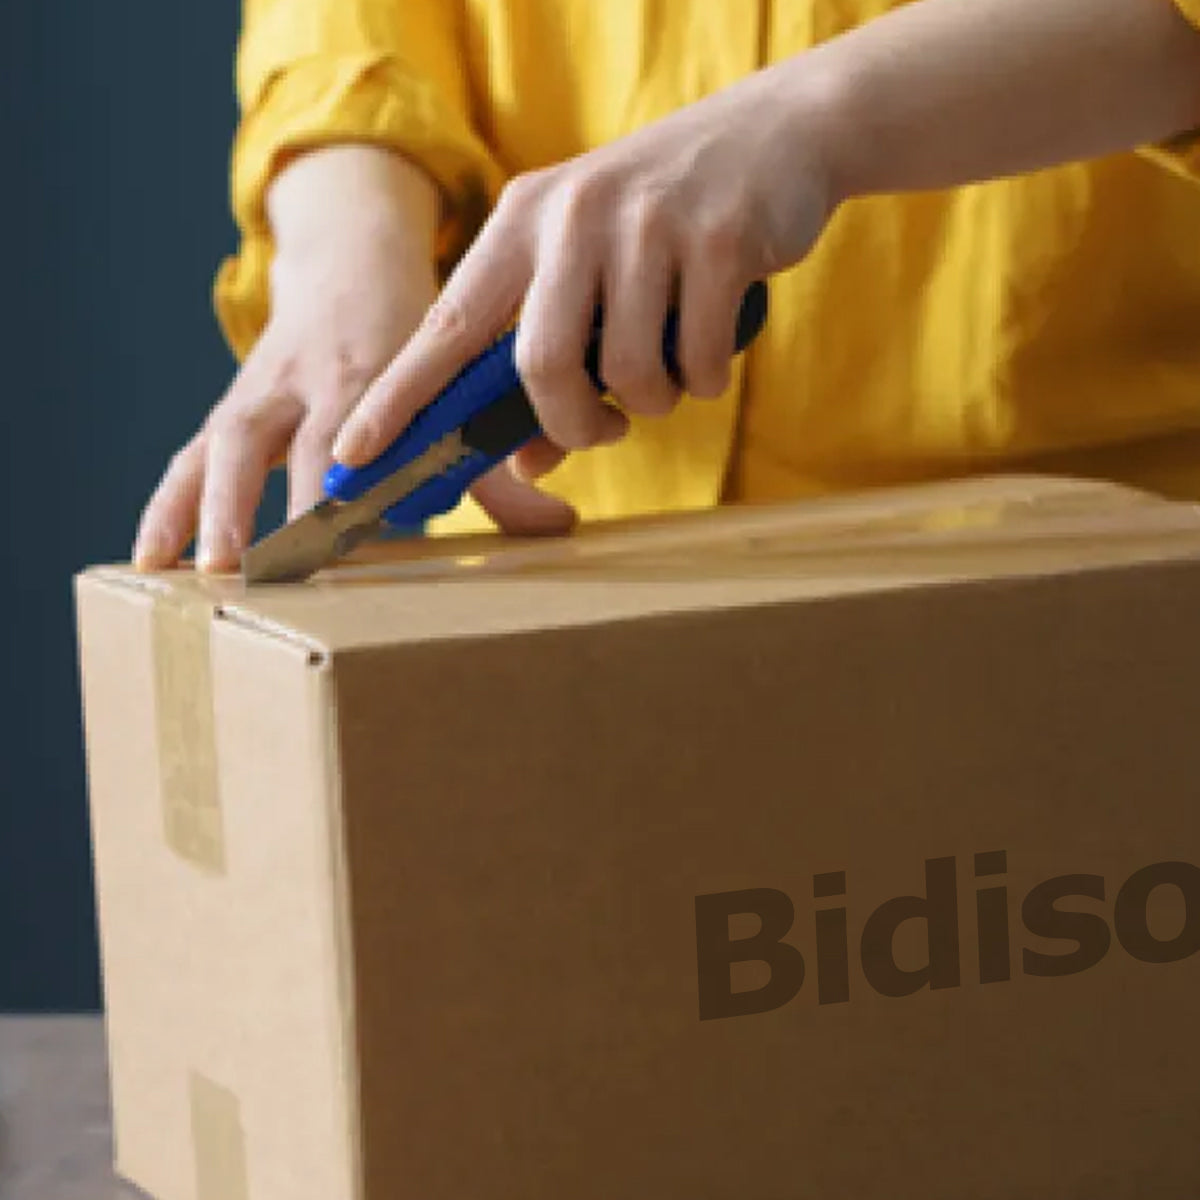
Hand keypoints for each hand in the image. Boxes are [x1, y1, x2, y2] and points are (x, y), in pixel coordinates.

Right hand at [134, 147, 459, 571]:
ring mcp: (265, 392)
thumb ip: (499, 467)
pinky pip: (190, 457)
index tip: (367, 535)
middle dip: (289, 508)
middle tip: (284, 575)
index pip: (374, 432)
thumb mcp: (455, 388)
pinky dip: (170, 506)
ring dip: (214, 509)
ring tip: (204, 574)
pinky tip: (151, 558)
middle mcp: (315, 380)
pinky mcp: (232, 411)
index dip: (370, 483)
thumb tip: (558, 530)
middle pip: (297, 444)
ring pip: (228, 446)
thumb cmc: (412, 340)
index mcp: (381, 369)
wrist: (348, 264)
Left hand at [331, 66, 840, 530]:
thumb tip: (525, 465)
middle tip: (602, 429)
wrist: (774, 135)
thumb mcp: (591, 272)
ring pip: (629, 373)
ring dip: (653, 403)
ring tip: (670, 374)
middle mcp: (573, 215)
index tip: (354, 452)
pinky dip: (706, 380)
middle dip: (573, 424)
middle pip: (541, 365)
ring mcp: (647, 224)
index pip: (446, 324)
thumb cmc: (665, 223)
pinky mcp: (718, 239)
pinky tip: (712, 349)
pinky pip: (700, 360)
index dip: (398, 397)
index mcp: (522, 222)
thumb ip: (550, 364)